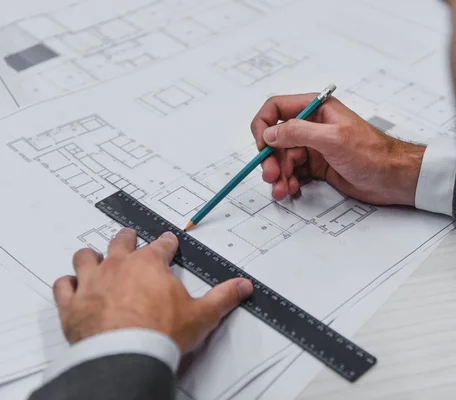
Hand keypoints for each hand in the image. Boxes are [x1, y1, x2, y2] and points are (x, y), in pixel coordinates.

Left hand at [53, 228, 252, 352]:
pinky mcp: (72, 304)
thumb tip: (243, 286)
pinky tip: (71, 285)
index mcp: (150, 265)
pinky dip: (67, 284)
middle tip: (130, 236)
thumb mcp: (202, 314)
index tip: (169, 241)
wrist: (126, 355)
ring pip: (86, 257)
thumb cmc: (159, 333)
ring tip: (94, 256)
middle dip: (127, 238)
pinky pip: (64, 285)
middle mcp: (119, 267)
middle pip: (121, 243)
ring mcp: (93, 283)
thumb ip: (224, 296)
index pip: (161, 245)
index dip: (167, 242)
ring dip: (91, 256)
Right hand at [251, 94, 424, 205]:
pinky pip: (293, 172)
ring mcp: (314, 147)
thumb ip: (299, 132)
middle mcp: (312, 125)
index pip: (276, 109)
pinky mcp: (317, 166)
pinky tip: (291, 190)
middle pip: (276, 138)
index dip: (263, 126)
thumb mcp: (333, 139)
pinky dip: (288, 181)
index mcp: (316, 109)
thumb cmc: (372, 154)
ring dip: (277, 174)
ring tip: (281, 190)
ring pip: (283, 158)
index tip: (262, 146)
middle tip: (271, 176)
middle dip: (271, 158)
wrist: (393, 178)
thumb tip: (270, 133)